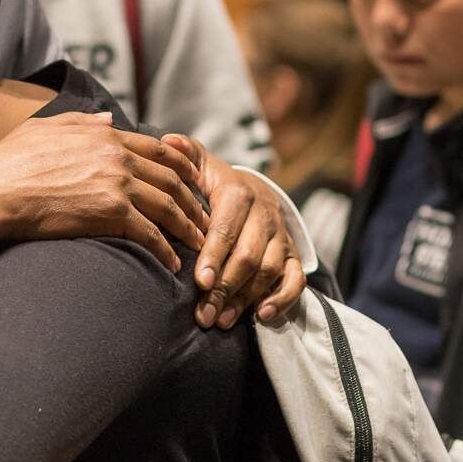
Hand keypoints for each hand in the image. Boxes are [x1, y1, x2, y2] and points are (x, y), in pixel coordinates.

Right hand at [0, 112, 208, 273]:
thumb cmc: (11, 159)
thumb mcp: (46, 127)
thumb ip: (83, 121)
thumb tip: (109, 119)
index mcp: (104, 135)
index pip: (157, 149)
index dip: (181, 166)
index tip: (193, 182)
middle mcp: (118, 157)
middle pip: (171, 179)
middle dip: (193, 200)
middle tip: (204, 217)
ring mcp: (117, 184)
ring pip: (168, 206)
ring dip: (188, 226)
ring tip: (198, 243)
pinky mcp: (111, 213)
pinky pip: (150, 233)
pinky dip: (165, 249)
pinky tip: (170, 262)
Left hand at [161, 134, 305, 328]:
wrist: (254, 191)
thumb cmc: (217, 184)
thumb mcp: (201, 165)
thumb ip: (185, 154)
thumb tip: (167, 141)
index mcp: (239, 194)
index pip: (227, 228)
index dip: (213, 254)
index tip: (198, 280)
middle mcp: (265, 216)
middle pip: (248, 256)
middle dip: (224, 286)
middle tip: (203, 313)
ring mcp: (280, 237)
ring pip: (268, 271)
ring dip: (245, 298)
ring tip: (221, 320)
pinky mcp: (292, 255)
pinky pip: (295, 280)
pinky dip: (282, 299)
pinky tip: (261, 316)